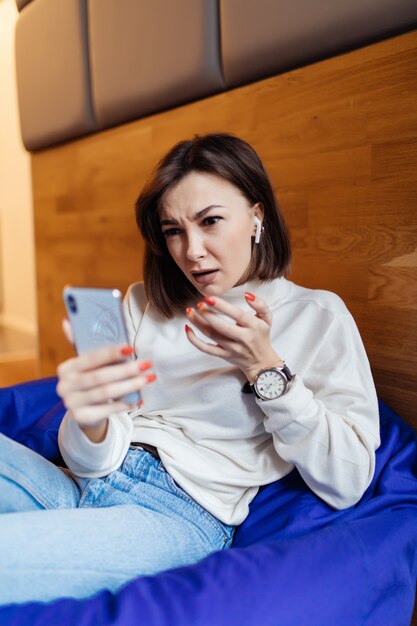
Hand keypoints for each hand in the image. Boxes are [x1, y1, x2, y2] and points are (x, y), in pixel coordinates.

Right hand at [57, 320, 155, 434]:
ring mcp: (71, 404)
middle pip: (100, 377)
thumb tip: (68, 321)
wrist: (85, 413)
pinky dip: (124, 404)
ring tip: (148, 379)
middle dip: (126, 370)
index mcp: (65, 368)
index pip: (90, 358)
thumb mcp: (85, 365)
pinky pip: (107, 410)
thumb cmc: (90, 381)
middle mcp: (64, 386)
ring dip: (130, 385)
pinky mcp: (81, 418)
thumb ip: (81, 345)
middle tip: (146, 364)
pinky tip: (139, 399)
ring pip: (106, 393)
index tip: (130, 348)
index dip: (110, 353)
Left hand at [185, 292, 282, 380]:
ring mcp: (232, 348)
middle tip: (199, 304)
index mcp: (253, 327)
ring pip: (212, 336)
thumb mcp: (267, 319)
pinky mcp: (224, 355)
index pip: (237, 315)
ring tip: (190, 311)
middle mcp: (243, 339)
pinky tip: (188, 329)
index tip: (209, 298)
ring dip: (198, 323)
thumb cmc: (261, 336)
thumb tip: (247, 295)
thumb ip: (260, 304)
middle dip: (208, 315)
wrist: (261, 362)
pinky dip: (195, 340)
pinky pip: (206, 349)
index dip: (222, 306)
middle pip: (222, 327)